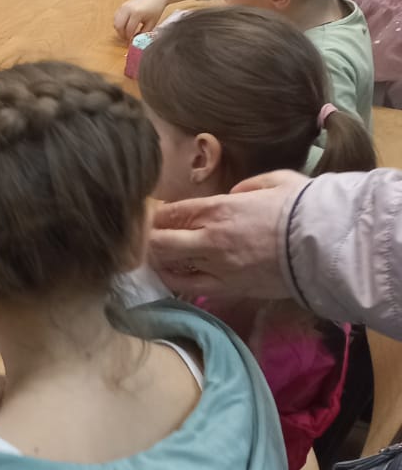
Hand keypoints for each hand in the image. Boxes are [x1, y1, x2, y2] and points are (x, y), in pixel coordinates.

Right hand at [114, 0, 169, 42]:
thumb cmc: (156, 9)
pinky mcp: (123, 5)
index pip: (129, 30)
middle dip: (122, 35)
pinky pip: (116, 16)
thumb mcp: (151, 23)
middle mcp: (128, 9)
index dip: (129, 38)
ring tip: (126, 33)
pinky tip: (125, 26)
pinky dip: (118, 23)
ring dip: (119, 29)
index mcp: (137, 13)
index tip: (130, 43)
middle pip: (119, 26)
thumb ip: (143, 33)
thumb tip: (135, 40)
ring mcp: (124, 6)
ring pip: (115, 22)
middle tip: (126, 39)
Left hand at [147, 169, 307, 296]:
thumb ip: (246, 186)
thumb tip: (233, 194)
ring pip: (169, 267)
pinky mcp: (228, 289)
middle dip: (146, 238)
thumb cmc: (304, 208)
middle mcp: (210, 238)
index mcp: (218, 208)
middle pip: (159, 241)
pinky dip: (176, 282)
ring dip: (157, 261)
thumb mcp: (274, 181)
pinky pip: (190, 288)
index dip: (154, 214)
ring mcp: (217, 267)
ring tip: (152, 258)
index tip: (148, 215)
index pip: (170, 213)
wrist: (327, 246)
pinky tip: (171, 278)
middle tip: (142, 238)